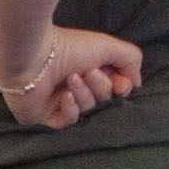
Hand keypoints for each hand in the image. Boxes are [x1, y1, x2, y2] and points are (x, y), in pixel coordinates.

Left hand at [0, 29, 142, 130]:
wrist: (31, 56)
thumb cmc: (67, 47)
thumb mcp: (107, 46)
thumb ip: (130, 59)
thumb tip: (136, 83)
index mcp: (88, 65)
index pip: (114, 86)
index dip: (121, 88)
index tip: (122, 85)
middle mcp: (75, 83)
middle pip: (102, 98)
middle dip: (100, 87)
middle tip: (89, 72)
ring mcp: (59, 100)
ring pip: (87, 108)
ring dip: (83, 93)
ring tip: (71, 78)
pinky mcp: (45, 116)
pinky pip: (68, 121)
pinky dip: (70, 109)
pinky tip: (63, 96)